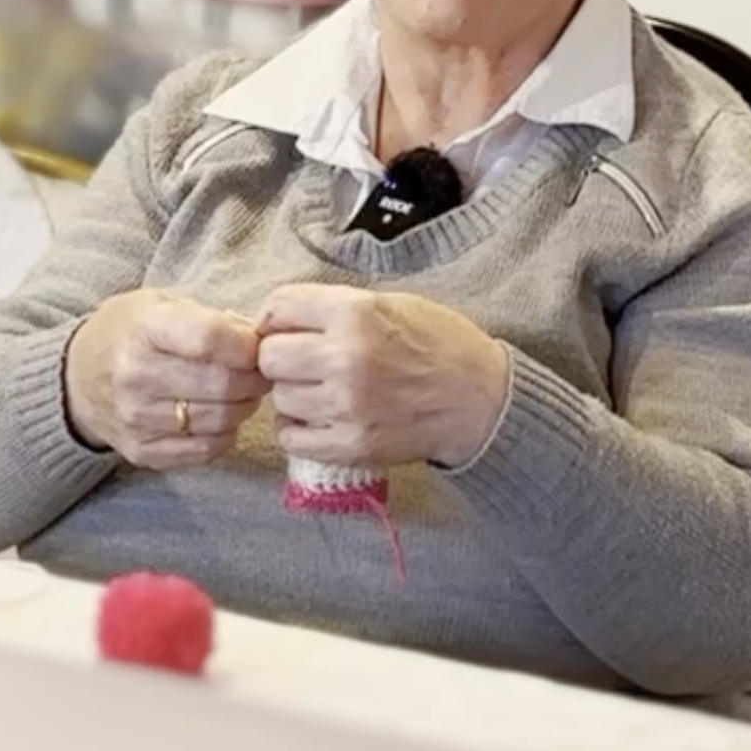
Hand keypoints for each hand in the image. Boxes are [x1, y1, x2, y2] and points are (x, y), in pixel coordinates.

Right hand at [63, 291, 266, 470]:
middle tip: (258, 373)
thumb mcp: (161, 304)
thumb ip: (211, 318)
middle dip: (254, 379)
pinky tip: (220, 418)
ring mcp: (137, 418)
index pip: (209, 339)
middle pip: (221, 384)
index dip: (246, 346)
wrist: (75, 377)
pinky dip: (224, 436)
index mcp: (145, 329)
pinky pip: (203, 451)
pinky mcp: (141, 451)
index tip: (257, 347)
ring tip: (240, 393)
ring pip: (219, 420)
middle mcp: (136, 375)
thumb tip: (258, 341)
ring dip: (242, 408)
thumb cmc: (129, 333)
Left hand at [252, 283, 512, 468]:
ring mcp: (347, 406)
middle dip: (281, 357)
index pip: (278, 307)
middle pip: (269, 357)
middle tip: (302, 362)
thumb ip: (335, 308)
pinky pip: (292, 439)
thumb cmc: (440, 344)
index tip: (288, 328)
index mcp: (356, 313)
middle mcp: (346, 358)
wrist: (481, 400)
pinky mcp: (352, 446)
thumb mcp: (391, 303)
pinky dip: (299, 430)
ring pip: (281, 399)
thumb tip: (280, 320)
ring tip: (320, 391)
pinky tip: (320, 419)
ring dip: (294, 394)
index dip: (278, 317)